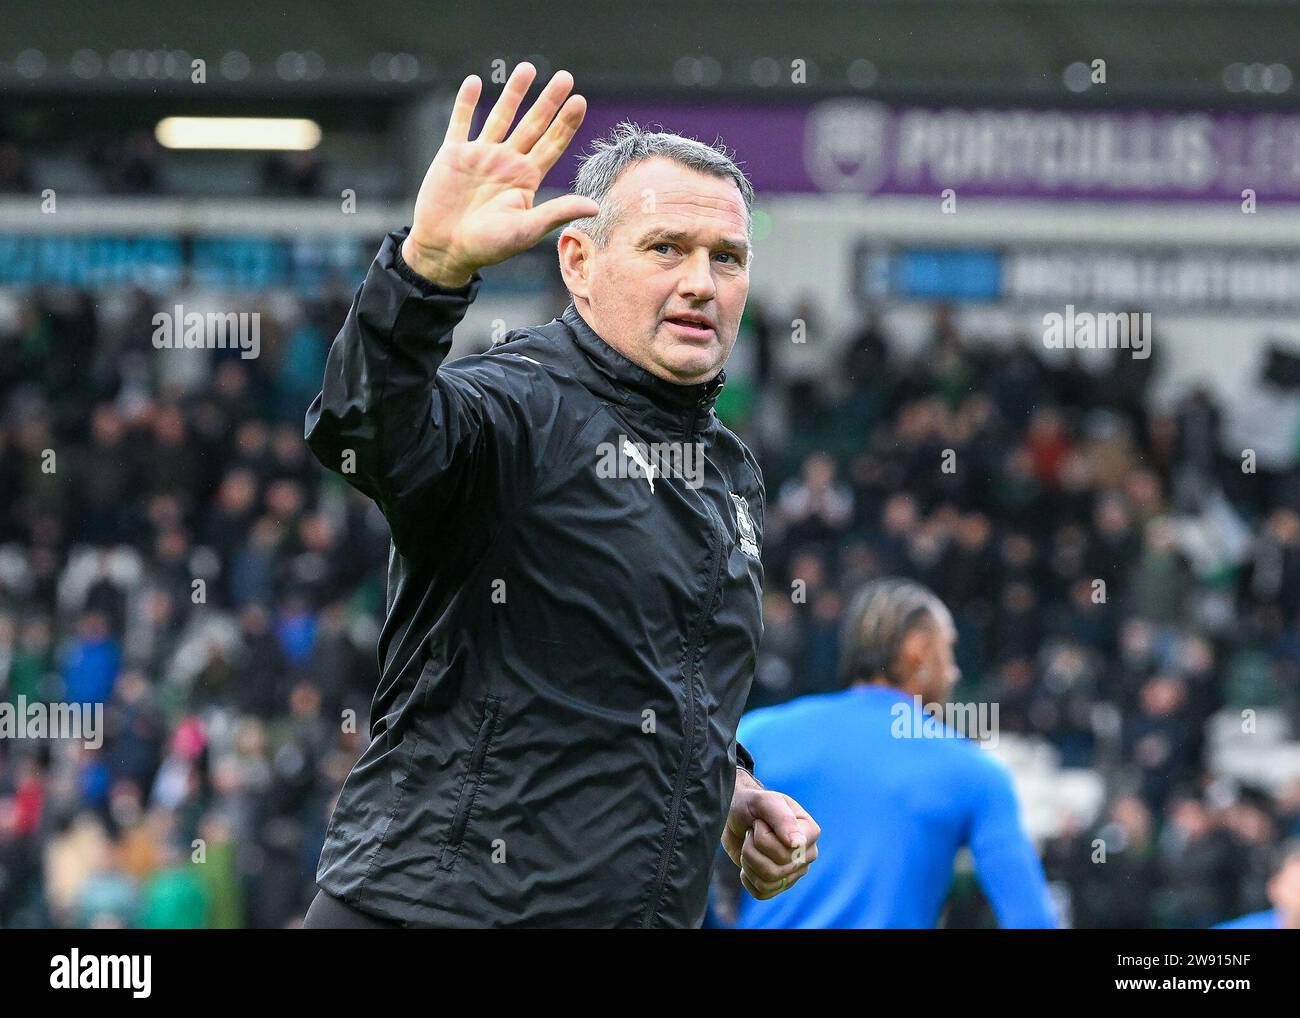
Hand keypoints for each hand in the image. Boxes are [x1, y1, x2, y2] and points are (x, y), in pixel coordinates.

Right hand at [402, 62, 600, 286]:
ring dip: (514, 93)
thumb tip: (595, 206)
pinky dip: (466, 102)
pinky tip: (475, 82)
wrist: (445, 250)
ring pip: (500, 116)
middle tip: (565, 76)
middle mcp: (506, 163)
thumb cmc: (487, 247)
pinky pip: (460, 122)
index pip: (552, 144)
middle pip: (533, 124)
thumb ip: (557, 212)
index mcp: (526, 179)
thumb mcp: (527, 230)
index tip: (580, 101)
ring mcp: (480, 156)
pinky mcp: (452, 155)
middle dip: (549, 101)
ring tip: (528, 68)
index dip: (566, 123)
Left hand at [722, 770, 820, 899]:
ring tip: (749, 844)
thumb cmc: (752, 805)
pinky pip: (761, 893)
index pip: (786, 851)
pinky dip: (747, 877)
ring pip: (766, 882)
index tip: (759, 821)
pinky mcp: (778, 884)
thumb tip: (798, 844)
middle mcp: (806, 855)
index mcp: (810, 833)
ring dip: (748, 861)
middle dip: (752, 848)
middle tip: (751, 832)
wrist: (735, 815)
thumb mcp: (764, 801)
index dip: (763, 837)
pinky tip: (748, 861)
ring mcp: (793, 871)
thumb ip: (783, 818)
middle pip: (775, 869)